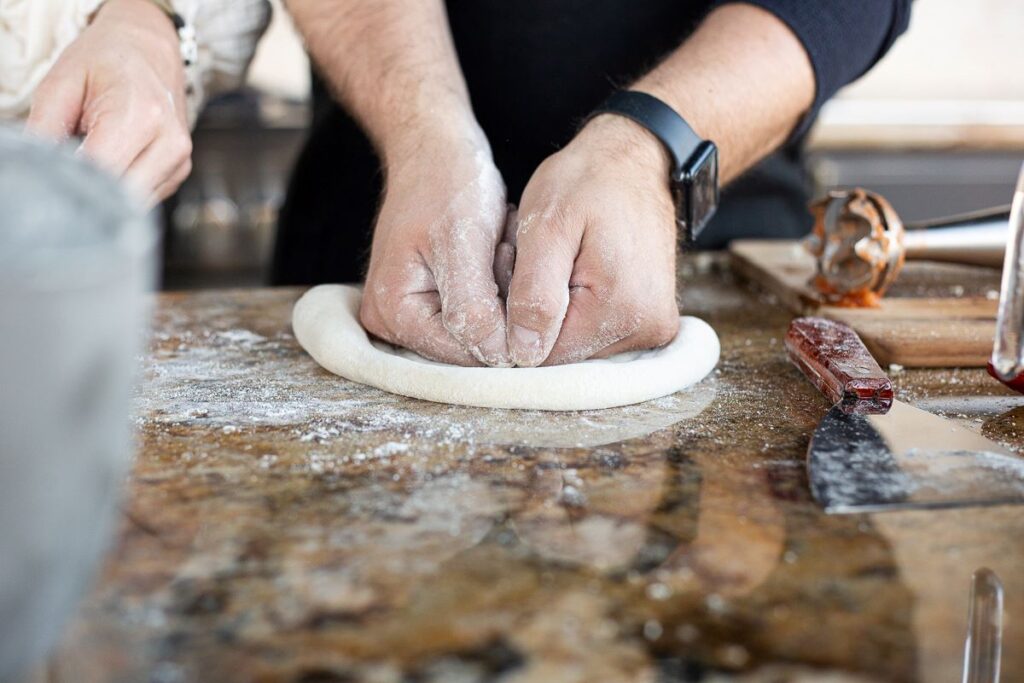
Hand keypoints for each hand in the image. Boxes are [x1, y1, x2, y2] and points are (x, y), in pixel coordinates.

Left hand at [25, 0, 191, 205]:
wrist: (150, 47)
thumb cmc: (106, 60)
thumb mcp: (62, 82)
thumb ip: (44, 127)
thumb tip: (37, 168)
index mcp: (141, 115)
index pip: (102, 172)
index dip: (72, 179)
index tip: (54, 171)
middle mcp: (169, 142)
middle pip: (121, 196)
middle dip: (90, 188)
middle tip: (71, 165)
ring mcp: (179, 159)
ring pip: (135, 203)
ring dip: (109, 190)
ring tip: (94, 155)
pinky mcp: (180, 170)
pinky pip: (146, 197)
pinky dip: (124, 188)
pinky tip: (114, 160)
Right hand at [359, 130, 511, 366]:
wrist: (436, 148)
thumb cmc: (446, 184)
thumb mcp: (462, 243)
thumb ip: (474, 308)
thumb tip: (498, 357)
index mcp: (392, 313)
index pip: (463, 355)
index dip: (503, 324)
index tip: (504, 262)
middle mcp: (392, 322)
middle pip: (470, 344)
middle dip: (499, 303)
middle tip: (498, 246)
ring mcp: (409, 314)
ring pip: (480, 328)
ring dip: (500, 290)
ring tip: (495, 243)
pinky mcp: (429, 301)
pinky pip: (478, 311)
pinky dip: (495, 284)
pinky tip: (493, 250)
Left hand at [506, 115, 680, 365]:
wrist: (636, 161)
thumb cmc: (588, 181)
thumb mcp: (547, 226)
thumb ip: (534, 293)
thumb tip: (523, 354)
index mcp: (620, 310)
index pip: (543, 355)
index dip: (512, 320)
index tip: (511, 270)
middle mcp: (646, 331)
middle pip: (561, 354)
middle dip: (532, 316)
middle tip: (526, 259)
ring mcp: (652, 329)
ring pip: (575, 345)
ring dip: (552, 313)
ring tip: (550, 262)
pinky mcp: (650, 323)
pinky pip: (595, 333)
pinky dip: (573, 310)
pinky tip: (567, 273)